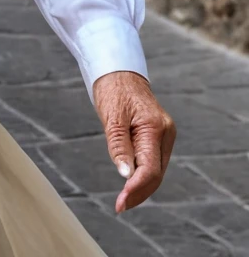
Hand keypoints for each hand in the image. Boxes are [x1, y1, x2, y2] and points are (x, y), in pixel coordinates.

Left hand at [93, 71, 175, 212]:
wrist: (119, 71)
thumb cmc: (113, 90)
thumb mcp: (111, 116)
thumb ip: (119, 145)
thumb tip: (125, 175)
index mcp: (155, 127)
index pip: (150, 168)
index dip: (136, 188)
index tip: (121, 201)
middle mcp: (166, 133)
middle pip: (156, 173)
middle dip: (139, 192)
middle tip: (120, 206)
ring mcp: (165, 134)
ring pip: (156, 170)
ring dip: (141, 187)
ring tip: (124, 201)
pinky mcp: (159, 135)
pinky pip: (153, 161)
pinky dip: (143, 175)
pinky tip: (131, 185)